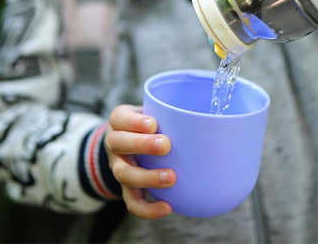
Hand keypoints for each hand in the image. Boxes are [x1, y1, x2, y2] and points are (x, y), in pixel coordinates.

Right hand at [104, 104, 176, 218]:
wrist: (131, 140)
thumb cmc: (149, 122)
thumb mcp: (152, 109)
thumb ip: (168, 109)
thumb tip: (203, 112)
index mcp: (119, 121)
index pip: (119, 119)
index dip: (134, 122)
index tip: (153, 123)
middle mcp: (114, 143)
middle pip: (118, 144)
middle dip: (142, 144)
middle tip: (165, 145)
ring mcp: (118, 167)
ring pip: (124, 174)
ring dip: (147, 177)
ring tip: (171, 177)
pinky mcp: (126, 187)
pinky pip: (132, 202)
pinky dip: (147, 209)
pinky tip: (167, 207)